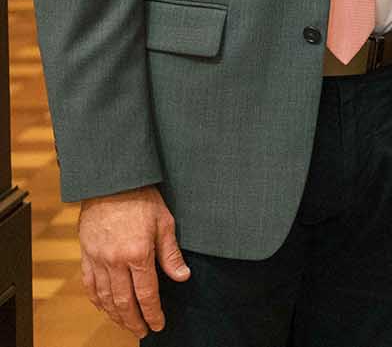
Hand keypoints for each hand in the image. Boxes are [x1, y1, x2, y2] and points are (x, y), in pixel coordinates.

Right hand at [78, 185, 190, 337]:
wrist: (110, 183)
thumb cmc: (141, 199)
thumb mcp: (165, 223)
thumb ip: (171, 254)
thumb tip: (182, 277)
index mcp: (138, 254)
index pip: (146, 294)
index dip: (153, 313)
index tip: (158, 324)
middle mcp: (115, 261)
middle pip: (124, 301)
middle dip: (134, 320)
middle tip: (142, 331)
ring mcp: (97, 260)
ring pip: (105, 298)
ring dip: (116, 315)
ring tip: (126, 324)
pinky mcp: (86, 255)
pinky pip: (89, 285)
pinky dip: (97, 301)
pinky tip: (105, 308)